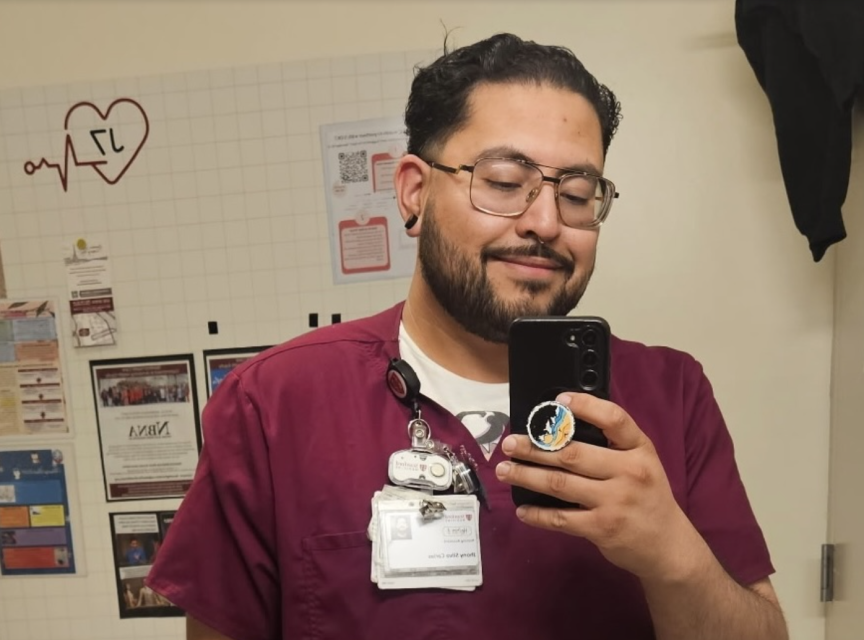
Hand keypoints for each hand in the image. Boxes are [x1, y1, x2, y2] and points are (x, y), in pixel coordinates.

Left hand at [495, 392, 701, 582]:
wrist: (667, 545)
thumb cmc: (647, 495)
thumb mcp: (642, 462)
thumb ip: (613, 445)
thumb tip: (562, 426)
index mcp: (640, 449)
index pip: (614, 419)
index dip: (586, 406)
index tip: (557, 400)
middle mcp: (629, 472)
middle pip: (572, 453)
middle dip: (534, 447)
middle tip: (509, 444)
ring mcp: (615, 501)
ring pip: (559, 483)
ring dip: (526, 475)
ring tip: (504, 470)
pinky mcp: (602, 528)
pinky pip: (561, 518)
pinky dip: (537, 514)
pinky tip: (522, 509)